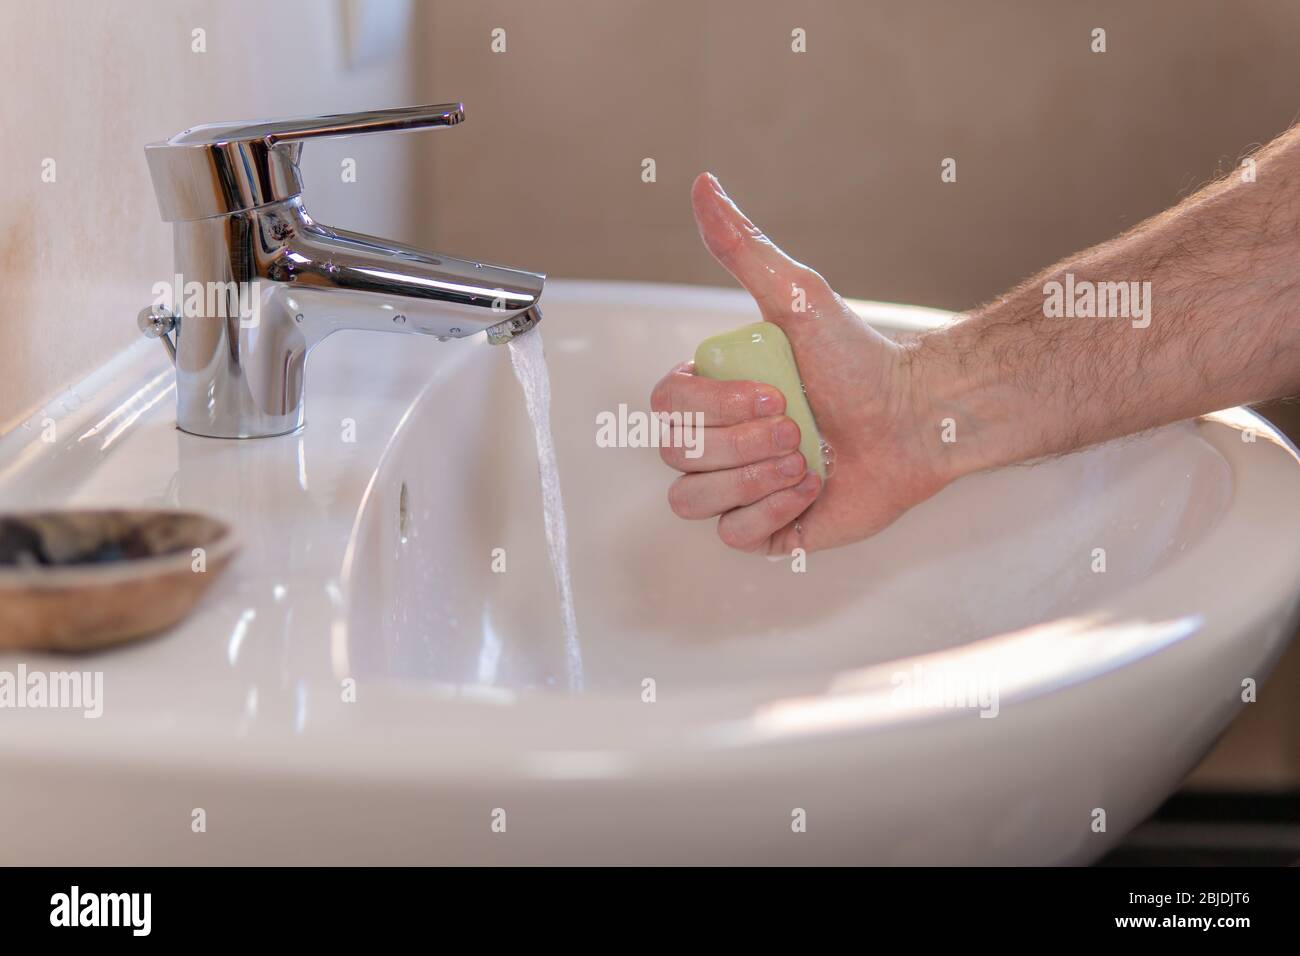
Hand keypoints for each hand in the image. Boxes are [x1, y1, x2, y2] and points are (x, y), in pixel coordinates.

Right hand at [651, 173, 951, 554]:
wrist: (916, 419)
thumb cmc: (861, 361)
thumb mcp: (797, 297)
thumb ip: (743, 246)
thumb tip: (703, 185)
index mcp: (712, 391)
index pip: (664, 408)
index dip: (712, 407)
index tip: (773, 391)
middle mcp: (718, 439)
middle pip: (677, 454)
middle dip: (741, 442)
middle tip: (797, 424)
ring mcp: (739, 486)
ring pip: (693, 500)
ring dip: (753, 477)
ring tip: (807, 458)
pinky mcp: (767, 528)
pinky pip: (732, 536)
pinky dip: (770, 512)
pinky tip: (812, 488)